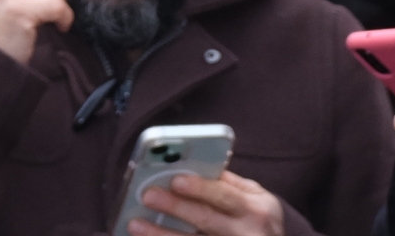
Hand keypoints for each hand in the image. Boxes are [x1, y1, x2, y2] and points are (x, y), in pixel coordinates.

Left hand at [133, 170, 283, 235]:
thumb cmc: (259, 221)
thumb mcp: (257, 199)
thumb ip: (228, 183)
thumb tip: (190, 165)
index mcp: (257, 208)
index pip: (225, 195)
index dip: (200, 187)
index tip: (175, 179)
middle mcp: (248, 232)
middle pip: (206, 220)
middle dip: (175, 207)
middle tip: (147, 196)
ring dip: (162, 234)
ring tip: (135, 224)